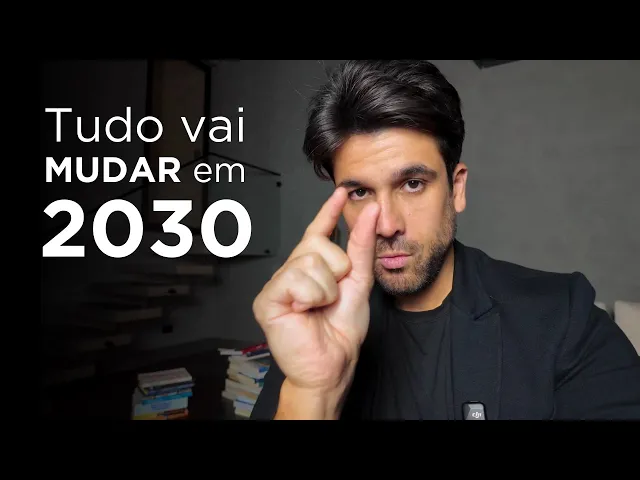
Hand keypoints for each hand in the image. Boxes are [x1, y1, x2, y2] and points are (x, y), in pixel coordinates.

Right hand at [252, 187, 379, 394]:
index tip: (341, 193)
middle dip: (336, 270)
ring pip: (308, 261)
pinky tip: (304, 311)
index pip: (319, 231)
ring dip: (325, 289)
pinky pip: (295, 279)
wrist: (332, 364)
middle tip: (332, 297)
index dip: (329, 212)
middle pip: (317, 244)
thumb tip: (370, 212)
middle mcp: (293, 271)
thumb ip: (361, 247)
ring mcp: (278, 284)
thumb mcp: (359, 282)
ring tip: (318, 307)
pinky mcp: (267, 299)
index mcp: (313, 268)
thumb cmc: (342, 330)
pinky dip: (310, 296)